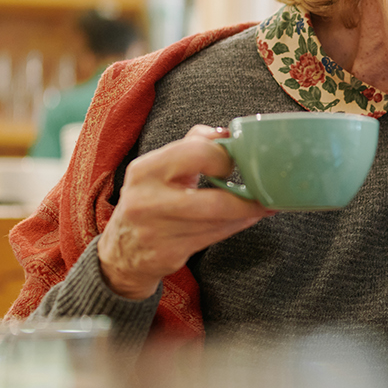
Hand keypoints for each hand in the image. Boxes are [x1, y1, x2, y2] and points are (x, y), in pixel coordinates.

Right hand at [97, 124, 272, 298]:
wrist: (123, 251)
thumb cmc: (150, 199)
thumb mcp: (159, 168)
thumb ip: (191, 145)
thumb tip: (226, 133)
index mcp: (145, 170)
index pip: (197, 154)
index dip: (224, 157)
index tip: (234, 161)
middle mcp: (147, 201)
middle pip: (215, 200)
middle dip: (245, 197)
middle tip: (261, 191)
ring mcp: (157, 231)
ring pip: (219, 222)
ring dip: (248, 212)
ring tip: (265, 204)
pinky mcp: (169, 253)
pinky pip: (214, 237)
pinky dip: (237, 225)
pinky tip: (248, 218)